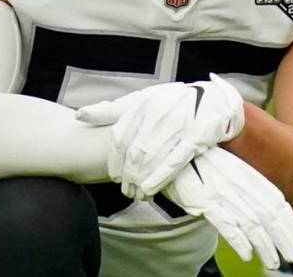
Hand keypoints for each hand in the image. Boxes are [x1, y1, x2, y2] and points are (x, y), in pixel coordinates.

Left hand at [76, 73, 244, 197]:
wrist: (214, 100)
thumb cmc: (171, 102)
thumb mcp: (141, 99)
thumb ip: (111, 110)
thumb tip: (78, 115)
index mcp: (142, 102)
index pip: (120, 136)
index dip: (114, 160)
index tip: (113, 176)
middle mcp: (158, 110)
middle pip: (134, 150)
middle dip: (127, 174)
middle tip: (125, 189)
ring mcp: (178, 122)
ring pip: (152, 157)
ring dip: (141, 179)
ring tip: (137, 193)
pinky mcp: (197, 135)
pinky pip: (174, 161)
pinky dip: (160, 177)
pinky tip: (150, 189)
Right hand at [163, 147, 292, 269]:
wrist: (169, 144)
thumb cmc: (196, 156)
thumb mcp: (222, 163)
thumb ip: (239, 180)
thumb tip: (259, 203)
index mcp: (244, 171)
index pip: (275, 198)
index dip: (290, 221)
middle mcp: (237, 180)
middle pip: (268, 213)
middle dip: (284, 237)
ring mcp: (221, 190)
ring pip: (251, 221)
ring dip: (265, 245)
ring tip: (274, 262)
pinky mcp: (202, 199)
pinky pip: (225, 222)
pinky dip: (238, 239)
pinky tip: (247, 253)